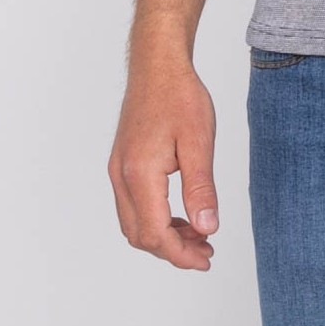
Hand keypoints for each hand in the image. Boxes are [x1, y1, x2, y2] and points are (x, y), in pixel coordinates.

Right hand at [108, 41, 218, 270]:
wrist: (157, 65)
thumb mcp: (198, 142)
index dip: (180, 254)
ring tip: (198, 236)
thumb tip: (206, 228)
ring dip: (164, 237)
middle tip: (206, 252)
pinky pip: (132, 207)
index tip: (206, 259)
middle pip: (140, 235)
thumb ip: (201, 188)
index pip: (155, 233)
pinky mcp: (121, 165)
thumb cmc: (179, 97)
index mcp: (139, 174)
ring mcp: (118, 171)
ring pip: (134, 224)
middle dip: (172, 251)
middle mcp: (121, 176)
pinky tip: (182, 215)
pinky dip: (155, 220)